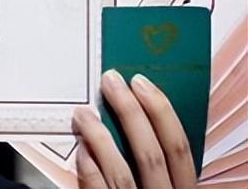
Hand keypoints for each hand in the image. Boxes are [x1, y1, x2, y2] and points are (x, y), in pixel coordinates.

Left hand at [73, 69, 196, 188]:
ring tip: (83, 113)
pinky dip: (90, 171)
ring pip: (123, 174)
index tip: (141, 82)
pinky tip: (81, 151)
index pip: (179, 150)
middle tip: (110, 82)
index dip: (161, 112)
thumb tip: (132, 112)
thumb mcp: (157, 185)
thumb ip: (150, 160)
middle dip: (130, 113)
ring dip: (101, 137)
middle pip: (152, 156)